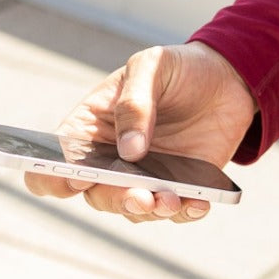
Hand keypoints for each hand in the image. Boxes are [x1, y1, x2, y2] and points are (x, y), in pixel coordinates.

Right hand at [24, 41, 256, 223]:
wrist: (226, 75)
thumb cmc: (176, 68)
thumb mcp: (152, 66)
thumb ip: (134, 103)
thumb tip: (129, 152)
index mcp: (90, 129)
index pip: (54, 163)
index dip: (52, 177)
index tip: (74, 178)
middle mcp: (111, 160)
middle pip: (97, 194)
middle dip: (115, 198)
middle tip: (138, 195)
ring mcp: (145, 176)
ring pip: (134, 208)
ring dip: (150, 210)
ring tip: (170, 200)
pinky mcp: (179, 185)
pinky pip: (175, 210)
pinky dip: (184, 212)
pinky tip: (197, 203)